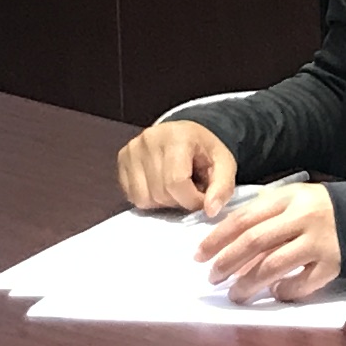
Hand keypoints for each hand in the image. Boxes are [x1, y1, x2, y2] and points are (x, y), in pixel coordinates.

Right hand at [117, 117, 237, 218]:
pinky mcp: (121, 158)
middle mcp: (149, 139)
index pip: (176, 182)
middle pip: (160, 192)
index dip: (191, 199)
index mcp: (177, 136)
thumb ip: (222, 188)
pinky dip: (148, 198)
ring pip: (144, 198)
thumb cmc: (205, 151)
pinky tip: (160, 185)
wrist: (185, 134)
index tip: (202, 198)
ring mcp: (132, 149)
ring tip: (175, 187)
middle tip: (189, 190)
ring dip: (163, 202)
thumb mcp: (224, 165)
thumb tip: (210, 211)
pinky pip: (132, 196)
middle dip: (179, 201)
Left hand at [195, 182, 339, 303]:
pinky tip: (276, 292)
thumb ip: (263, 216)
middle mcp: (302, 217)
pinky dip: (286, 290)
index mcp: (288, 198)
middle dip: (227, 262)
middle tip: (212, 278)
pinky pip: (303, 283)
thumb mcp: (292, 200)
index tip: (199, 256)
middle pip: (255, 241)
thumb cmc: (319, 210)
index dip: (217, 238)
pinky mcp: (333, 264)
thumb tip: (226, 245)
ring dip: (249, 282)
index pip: (244, 218)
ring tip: (235, 294)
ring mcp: (319, 242)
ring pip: (274, 265)